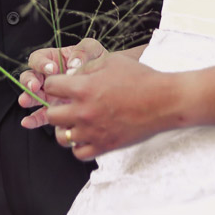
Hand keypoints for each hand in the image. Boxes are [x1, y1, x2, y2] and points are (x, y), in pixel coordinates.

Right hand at [18, 38, 106, 129]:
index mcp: (52, 59)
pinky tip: (28, 122)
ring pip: (31, 95)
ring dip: (27, 98)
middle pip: (30, 76)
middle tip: (35, 86)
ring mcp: (48, 94)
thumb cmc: (98, 61)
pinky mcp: (54, 109)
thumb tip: (72, 65)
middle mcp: (47, 76)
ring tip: (25, 101)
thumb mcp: (92, 50)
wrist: (110, 81)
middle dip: (29, 81)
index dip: (41, 63)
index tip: (51, 69)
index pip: (38, 58)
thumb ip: (83, 51)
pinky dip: (33, 119)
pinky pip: (41, 114)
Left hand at [43, 53, 181, 160]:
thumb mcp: (112, 61)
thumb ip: (87, 67)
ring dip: (65, 128)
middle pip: (51, 115)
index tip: (61, 86)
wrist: (164, 101)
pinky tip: (87, 135)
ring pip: (62, 137)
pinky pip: (79, 153)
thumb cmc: (140, 78)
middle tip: (66, 105)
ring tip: (75, 122)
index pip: (51, 87)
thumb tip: (71, 75)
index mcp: (83, 88)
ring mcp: (93, 131)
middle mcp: (84, 111)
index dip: (54, 84)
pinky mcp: (104, 146)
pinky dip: (79, 145)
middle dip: (56, 107)